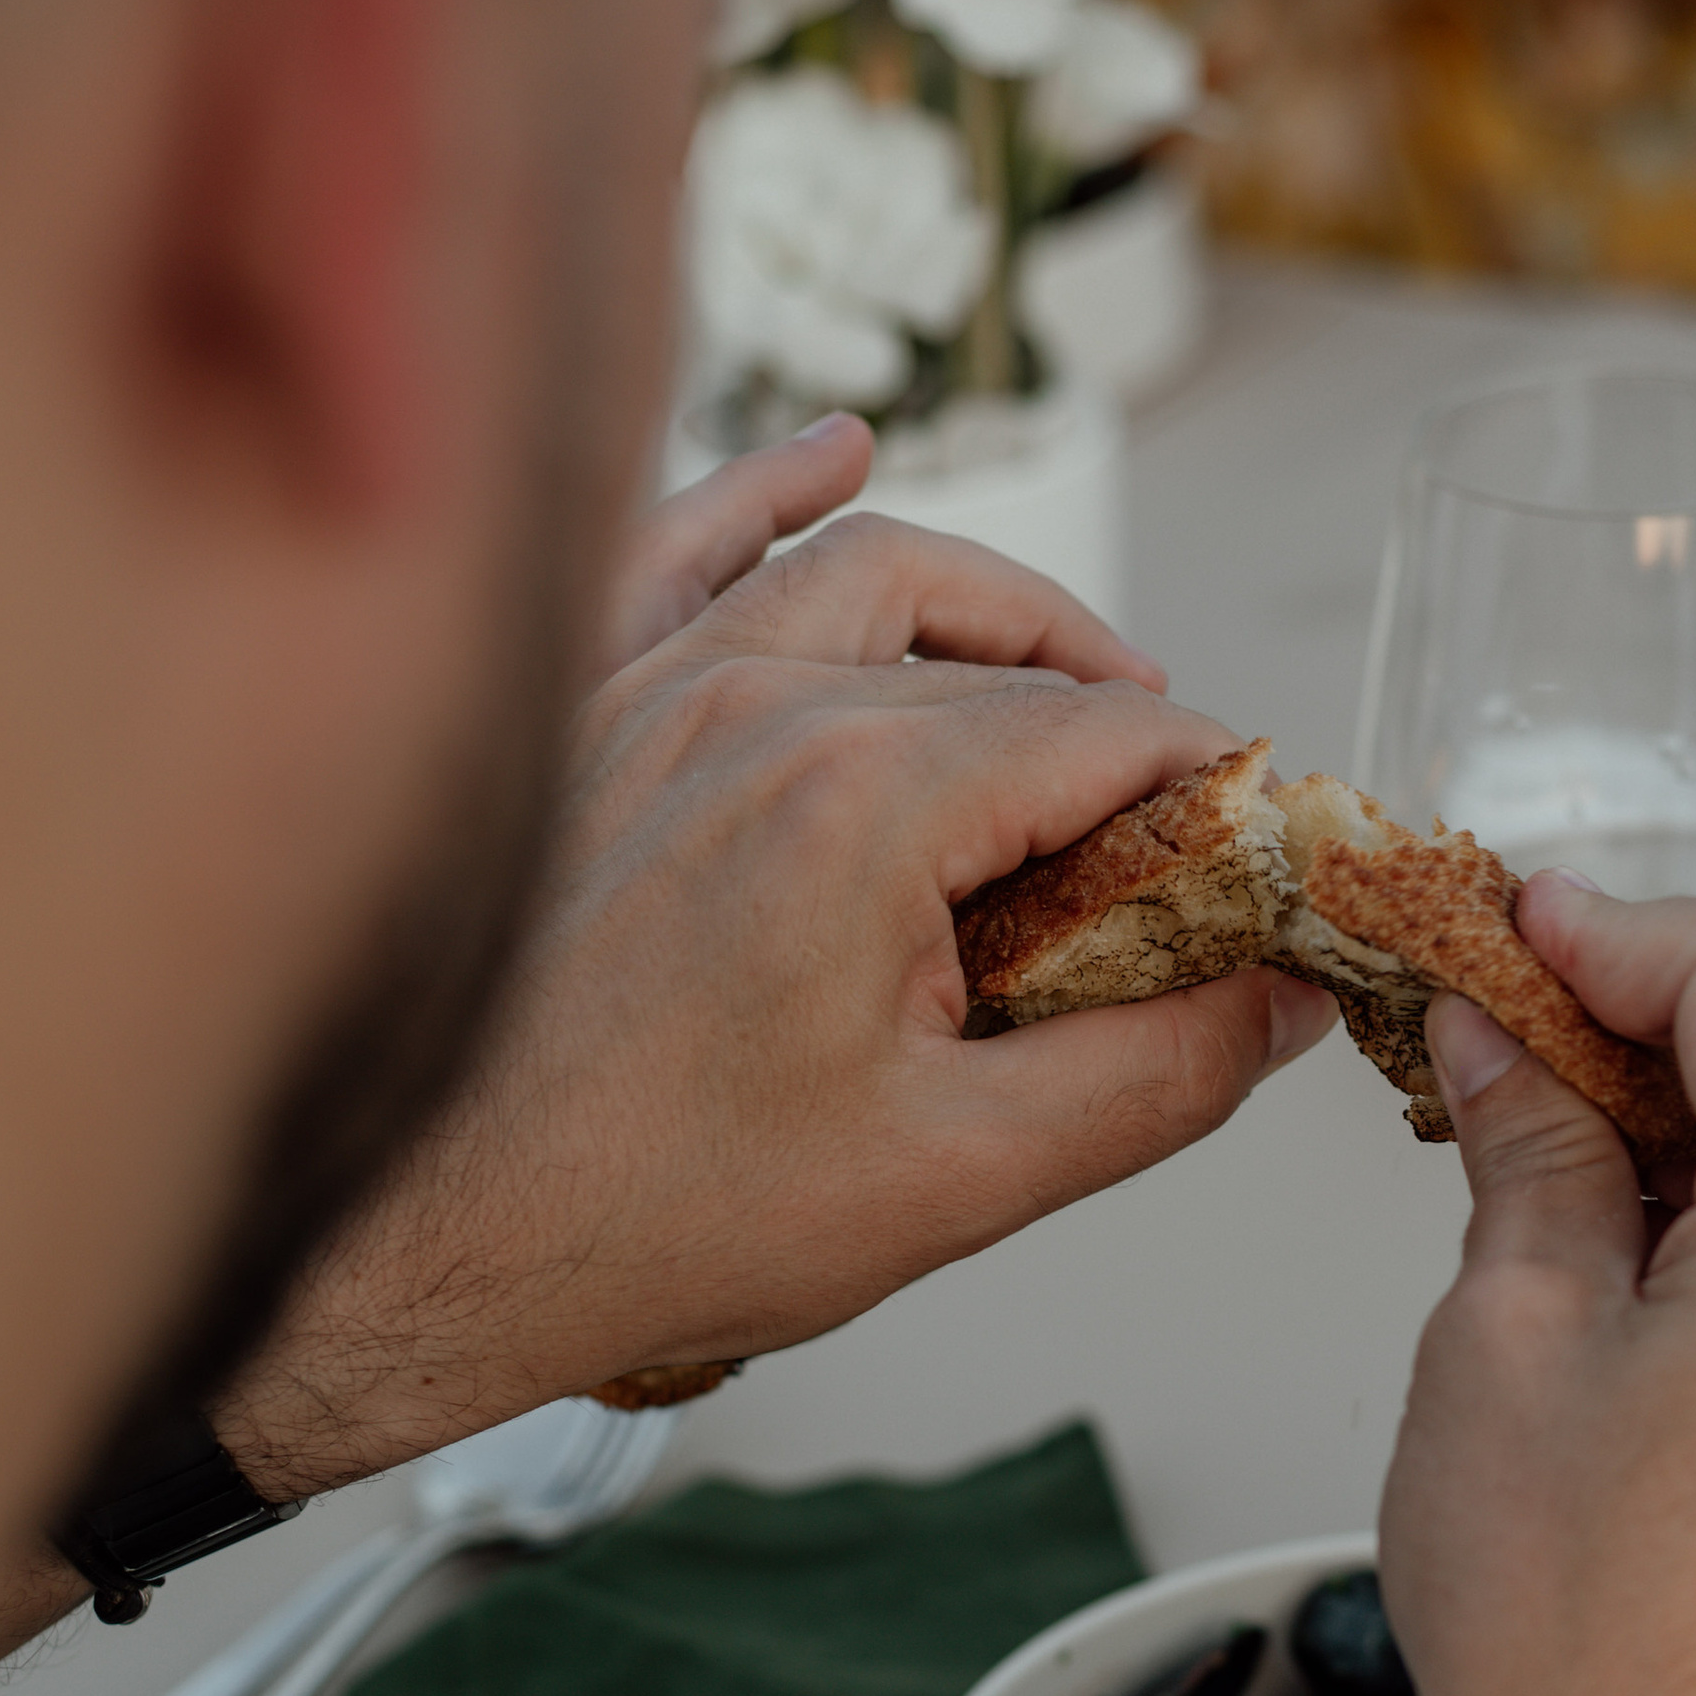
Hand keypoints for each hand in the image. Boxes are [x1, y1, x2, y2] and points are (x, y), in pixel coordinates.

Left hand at [215, 449, 1328, 1498]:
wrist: (419, 1242)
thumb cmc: (643, 1217)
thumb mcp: (957, 1179)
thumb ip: (1152, 1077)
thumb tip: (1277, 1006)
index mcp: (866, 804)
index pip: (1109, 738)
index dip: (1218, 790)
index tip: (1269, 849)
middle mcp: (756, 706)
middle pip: (1006, 672)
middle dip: (1126, 737)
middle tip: (1188, 843)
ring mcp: (648, 690)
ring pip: (866, 576)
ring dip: (999, 609)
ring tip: (1091, 671)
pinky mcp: (572, 715)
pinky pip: (679, 547)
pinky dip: (769, 492)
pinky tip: (836, 453)